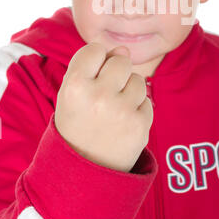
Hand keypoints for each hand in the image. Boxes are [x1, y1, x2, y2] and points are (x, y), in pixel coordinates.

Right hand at [54, 43, 153, 172]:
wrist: (84, 170)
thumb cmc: (77, 122)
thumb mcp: (71, 92)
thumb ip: (93, 64)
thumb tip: (124, 48)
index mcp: (75, 86)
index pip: (95, 49)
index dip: (94, 61)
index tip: (90, 77)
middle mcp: (99, 96)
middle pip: (121, 60)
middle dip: (116, 72)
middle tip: (104, 94)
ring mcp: (122, 111)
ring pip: (138, 80)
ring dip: (129, 91)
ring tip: (113, 110)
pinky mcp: (140, 125)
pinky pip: (147, 101)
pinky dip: (138, 110)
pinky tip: (123, 124)